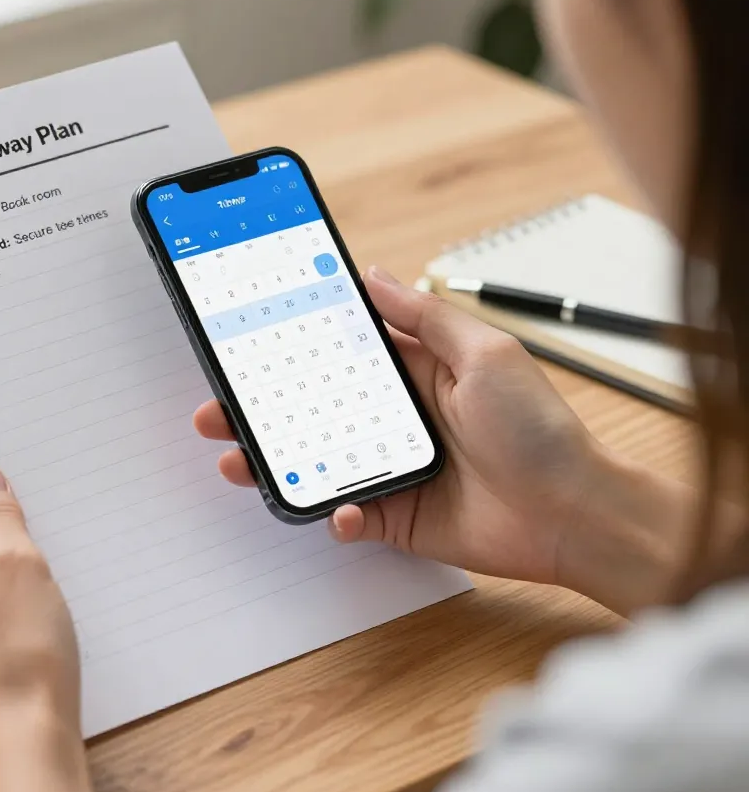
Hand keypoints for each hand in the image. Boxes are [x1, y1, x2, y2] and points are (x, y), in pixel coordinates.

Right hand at [197, 267, 681, 611]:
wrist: (573, 514)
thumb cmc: (540, 430)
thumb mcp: (486, 352)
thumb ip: (425, 317)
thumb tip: (374, 276)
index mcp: (413, 372)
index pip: (339, 352)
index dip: (292, 343)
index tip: (248, 335)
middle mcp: (394, 418)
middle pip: (310, 408)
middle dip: (259, 407)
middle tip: (218, 407)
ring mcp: (390, 468)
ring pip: (313, 461)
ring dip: (272, 461)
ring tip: (237, 458)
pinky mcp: (395, 515)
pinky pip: (347, 514)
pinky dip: (333, 514)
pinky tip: (337, 508)